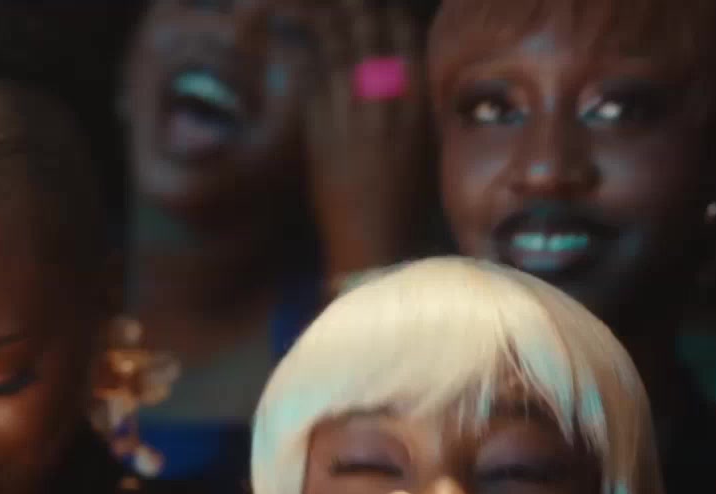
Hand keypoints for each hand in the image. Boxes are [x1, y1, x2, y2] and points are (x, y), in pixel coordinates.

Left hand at [290, 0, 432, 279]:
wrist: (375, 247)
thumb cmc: (406, 204)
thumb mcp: (425, 149)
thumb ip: (413, 106)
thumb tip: (399, 71)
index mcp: (419, 106)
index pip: (404, 39)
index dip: (387, 18)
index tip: (378, 12)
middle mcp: (387, 104)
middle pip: (367, 33)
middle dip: (352, 10)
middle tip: (344, 3)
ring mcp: (350, 115)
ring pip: (334, 49)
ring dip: (323, 21)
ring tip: (311, 7)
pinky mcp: (319, 132)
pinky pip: (309, 81)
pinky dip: (301, 57)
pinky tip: (291, 40)